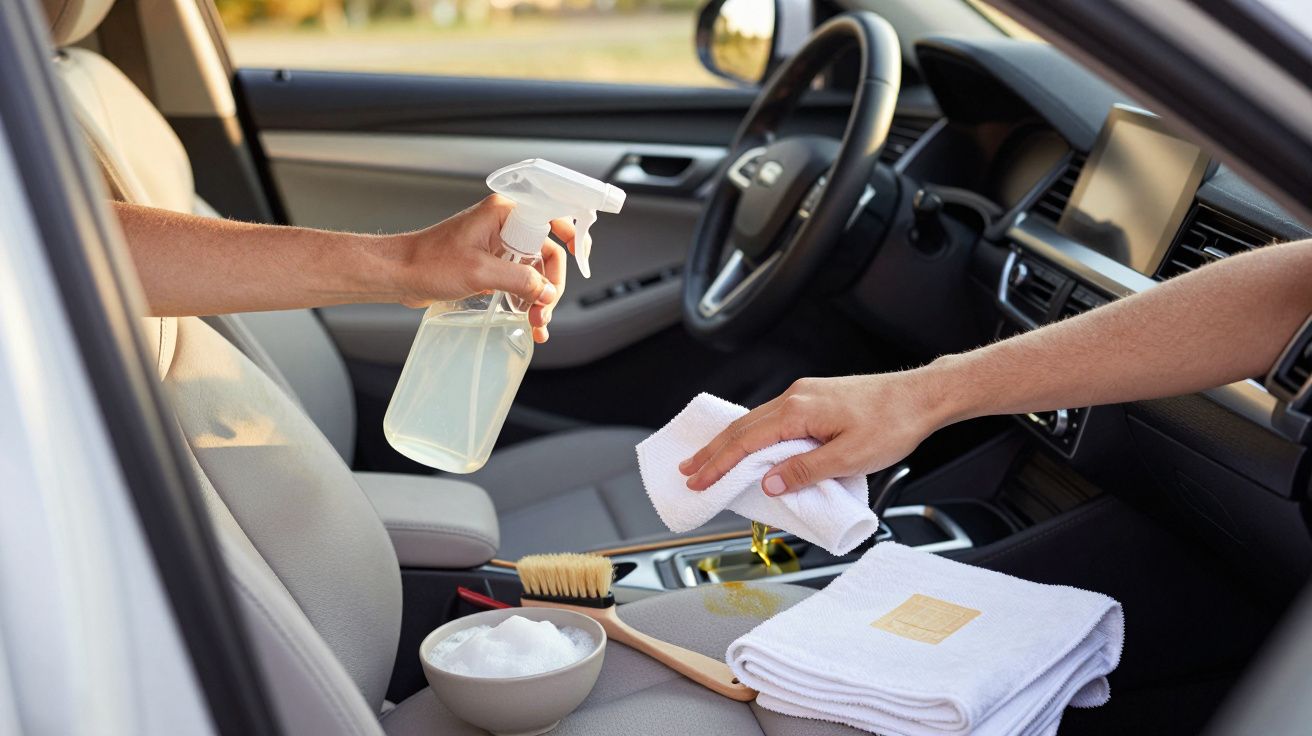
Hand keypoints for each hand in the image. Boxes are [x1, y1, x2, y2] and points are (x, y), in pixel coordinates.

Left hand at [395, 194, 575, 342]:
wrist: (399, 274)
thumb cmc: (428, 262)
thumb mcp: (480, 271)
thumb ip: (520, 280)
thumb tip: (547, 293)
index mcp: (503, 213)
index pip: (551, 219)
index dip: (570, 237)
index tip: (582, 255)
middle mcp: (504, 226)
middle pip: (546, 253)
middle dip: (549, 285)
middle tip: (544, 312)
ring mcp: (498, 246)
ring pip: (534, 271)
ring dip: (539, 299)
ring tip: (536, 324)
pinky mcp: (490, 264)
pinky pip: (519, 280)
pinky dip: (526, 300)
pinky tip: (528, 320)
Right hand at [678, 372, 953, 495]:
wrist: (921, 397)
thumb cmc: (893, 423)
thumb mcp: (849, 457)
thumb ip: (805, 471)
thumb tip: (769, 483)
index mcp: (798, 410)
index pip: (746, 441)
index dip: (719, 464)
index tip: (699, 481)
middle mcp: (796, 397)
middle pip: (742, 427)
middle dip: (712, 451)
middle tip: (689, 472)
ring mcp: (805, 395)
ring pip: (755, 421)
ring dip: (730, 443)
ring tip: (709, 461)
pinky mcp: (816, 399)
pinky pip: (772, 418)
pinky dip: (752, 435)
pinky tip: (749, 446)